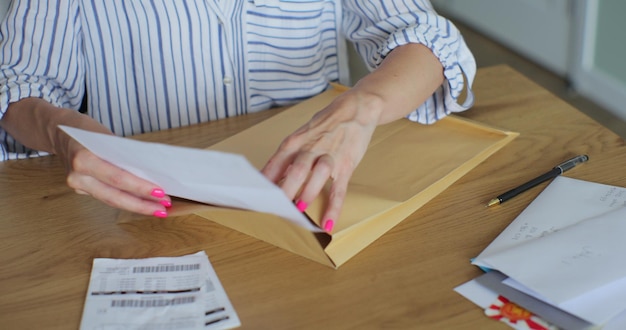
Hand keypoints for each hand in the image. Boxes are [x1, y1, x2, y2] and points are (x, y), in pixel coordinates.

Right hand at [0, 99, 170, 216]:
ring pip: (111, 201)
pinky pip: (107, 198)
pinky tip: (143, 204)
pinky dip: (126, 201)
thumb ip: (124, 155)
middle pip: (115, 195)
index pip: (118, 178)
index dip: (140, 188)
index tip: (161, 193)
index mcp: (84, 158)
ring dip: (137, 206)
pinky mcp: (81, 190)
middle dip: (142, 204)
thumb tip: (152, 173)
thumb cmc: (88, 131)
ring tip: (159, 209)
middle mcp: (78, 176)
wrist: (60, 132)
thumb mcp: (107, 137)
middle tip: (164, 208)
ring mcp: (77, 186)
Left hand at [261, 90, 381, 232]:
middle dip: (285, 190)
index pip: (276, 162)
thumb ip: (289, 156)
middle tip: (276, 206)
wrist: (356, 108)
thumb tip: (273, 177)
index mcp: (295, 141)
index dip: (266, 180)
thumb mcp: (302, 135)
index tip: (256, 196)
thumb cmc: (326, 123)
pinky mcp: (346, 165)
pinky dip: (333, 207)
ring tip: (299, 208)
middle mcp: (311, 148)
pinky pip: (339, 189)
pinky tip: (327, 222)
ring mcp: (329, 157)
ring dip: (307, 192)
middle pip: (296, 169)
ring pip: (316, 175)